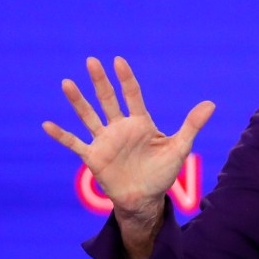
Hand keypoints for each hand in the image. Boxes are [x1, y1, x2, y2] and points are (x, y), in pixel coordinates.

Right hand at [43, 57, 214, 256]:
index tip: (118, 61)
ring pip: (89, 116)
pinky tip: (47, 124)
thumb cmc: (163, 172)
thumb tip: (211, 103)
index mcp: (141, 123)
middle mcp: (120, 128)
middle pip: (108, 99)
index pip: (132, 95)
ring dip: (78, 101)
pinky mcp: (94, 157)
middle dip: (100, 81)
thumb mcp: (180, 148)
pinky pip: (74, 144)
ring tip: (66, 83)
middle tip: (91, 60)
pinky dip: (61, 135)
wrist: (146, 198)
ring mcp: (105, 141)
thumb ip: (192, 125)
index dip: (126, 79)